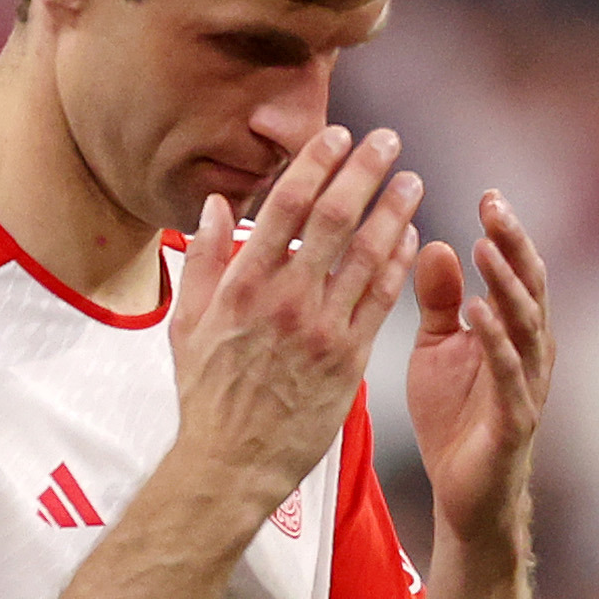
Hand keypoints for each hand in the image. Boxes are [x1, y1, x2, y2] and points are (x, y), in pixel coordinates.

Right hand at [162, 125, 424, 518]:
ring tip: (412, 181)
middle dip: (365, 171)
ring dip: (393, 211)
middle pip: (334, 217)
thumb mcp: (186, 324)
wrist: (232, 463)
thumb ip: (203, 260)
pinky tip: (412, 238)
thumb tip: (219, 206)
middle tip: (388, 141)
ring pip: (367, 255)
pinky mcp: (348, 359)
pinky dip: (398, 264)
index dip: (316, 162)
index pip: (286, 205)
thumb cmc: (206, 395)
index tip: (338, 135)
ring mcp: (321, 329)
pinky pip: (381, 301)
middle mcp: (285, 299)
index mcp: (243, 284)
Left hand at [404, 190, 549, 550]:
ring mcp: (526, 384)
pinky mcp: (513, 419)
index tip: (488, 194)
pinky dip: (495, 339)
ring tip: (484, 247)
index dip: (506, 233)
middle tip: (493, 205)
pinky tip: (476, 311)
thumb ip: (438, 300)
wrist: (463, 494)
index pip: (514, 271)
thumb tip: (435, 242)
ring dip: (506, 283)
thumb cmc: (454, 418)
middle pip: (529, 286)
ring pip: (525, 323)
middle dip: (513, 244)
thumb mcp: (436, 348)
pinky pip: (508, 373)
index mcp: (512, 329)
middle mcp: (529, 350)